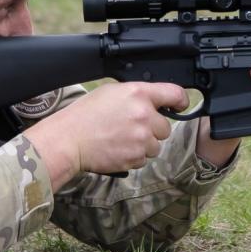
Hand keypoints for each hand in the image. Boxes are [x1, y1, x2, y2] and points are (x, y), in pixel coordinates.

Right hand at [26, 81, 188, 187]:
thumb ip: (136, 95)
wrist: (69, 140)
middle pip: (166, 127)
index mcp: (138, 94)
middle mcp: (144, 115)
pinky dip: (133, 156)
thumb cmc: (85, 115)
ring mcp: (141, 138)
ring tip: (121, 139)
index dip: (180, 101)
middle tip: (131, 128)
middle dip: (152, 129)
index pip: (174, 93)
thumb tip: (153, 101)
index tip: (181, 105)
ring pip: (156, 145)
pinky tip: (117, 149)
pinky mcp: (136, 157)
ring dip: (143, 145)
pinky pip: (144, 159)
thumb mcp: (111, 92)